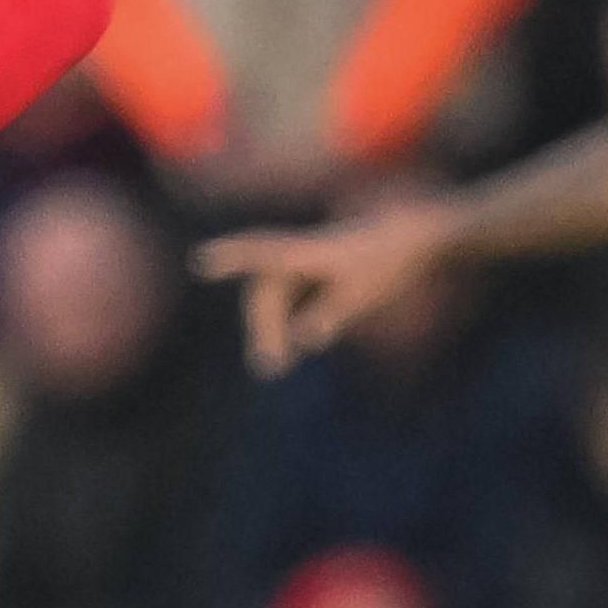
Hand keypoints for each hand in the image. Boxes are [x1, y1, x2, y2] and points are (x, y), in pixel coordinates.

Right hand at [191, 202, 456, 375]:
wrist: (407, 239)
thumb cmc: (385, 266)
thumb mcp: (362, 296)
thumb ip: (330, 316)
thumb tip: (302, 339)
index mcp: (306, 253)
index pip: (260, 253)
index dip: (230, 259)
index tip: (200, 263)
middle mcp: (295, 254)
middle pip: (263, 291)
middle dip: (261, 328)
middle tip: (267, 369)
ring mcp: (299, 262)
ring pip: (270, 296)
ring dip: (269, 328)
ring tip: (271, 368)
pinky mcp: (307, 271)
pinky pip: (283, 298)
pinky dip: (280, 321)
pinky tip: (286, 348)